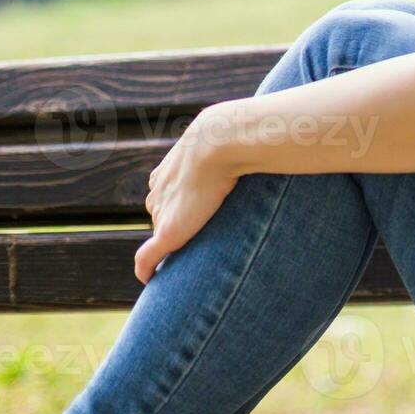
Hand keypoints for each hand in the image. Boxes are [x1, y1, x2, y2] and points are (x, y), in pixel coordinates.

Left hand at [134, 104, 241, 284]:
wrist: (220, 142)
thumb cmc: (229, 137)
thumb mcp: (225, 140)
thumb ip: (236, 145)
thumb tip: (268, 135)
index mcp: (165, 175)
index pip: (165, 198)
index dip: (179, 208)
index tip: (194, 216)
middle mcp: (158, 193)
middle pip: (161, 216)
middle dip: (174, 226)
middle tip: (196, 237)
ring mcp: (160, 212)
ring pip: (160, 235)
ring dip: (169, 247)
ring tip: (186, 258)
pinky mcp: (168, 231)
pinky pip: (147, 257)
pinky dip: (146, 269)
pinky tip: (149, 279)